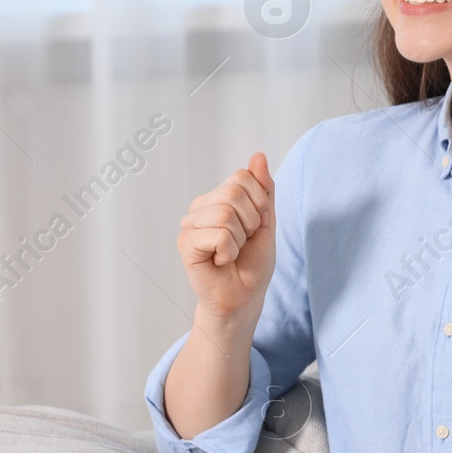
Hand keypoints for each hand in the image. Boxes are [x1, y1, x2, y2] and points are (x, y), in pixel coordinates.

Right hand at [177, 152, 274, 324]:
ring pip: (226, 215)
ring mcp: (189, 225)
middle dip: (251, 222)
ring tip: (231, 253)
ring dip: (240, 239)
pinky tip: (220, 261)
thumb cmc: (252, 262)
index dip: (259, 203)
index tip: (254, 227)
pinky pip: (220, 235)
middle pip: (234, 193)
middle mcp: (199, 207)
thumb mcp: (265, 220)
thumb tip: (258, 155)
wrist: (245, 296)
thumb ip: (263, 188)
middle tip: (242, 242)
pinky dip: (229, 252)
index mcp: (217, 197)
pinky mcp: (185, 244)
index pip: (243, 177)